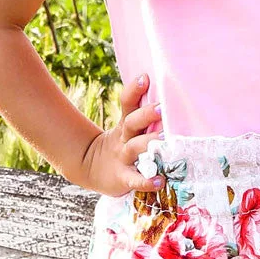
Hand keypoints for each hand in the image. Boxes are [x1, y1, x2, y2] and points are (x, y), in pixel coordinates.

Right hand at [81, 73, 165, 196]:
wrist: (91, 169)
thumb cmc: (121, 145)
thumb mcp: (126, 128)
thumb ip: (143, 116)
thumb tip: (167, 98)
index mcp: (125, 125)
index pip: (128, 104)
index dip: (134, 91)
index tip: (145, 77)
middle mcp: (124, 139)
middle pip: (132, 123)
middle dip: (146, 114)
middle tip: (162, 108)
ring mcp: (123, 158)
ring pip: (134, 147)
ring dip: (148, 143)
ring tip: (165, 140)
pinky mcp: (123, 178)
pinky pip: (135, 179)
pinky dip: (146, 181)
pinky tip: (160, 181)